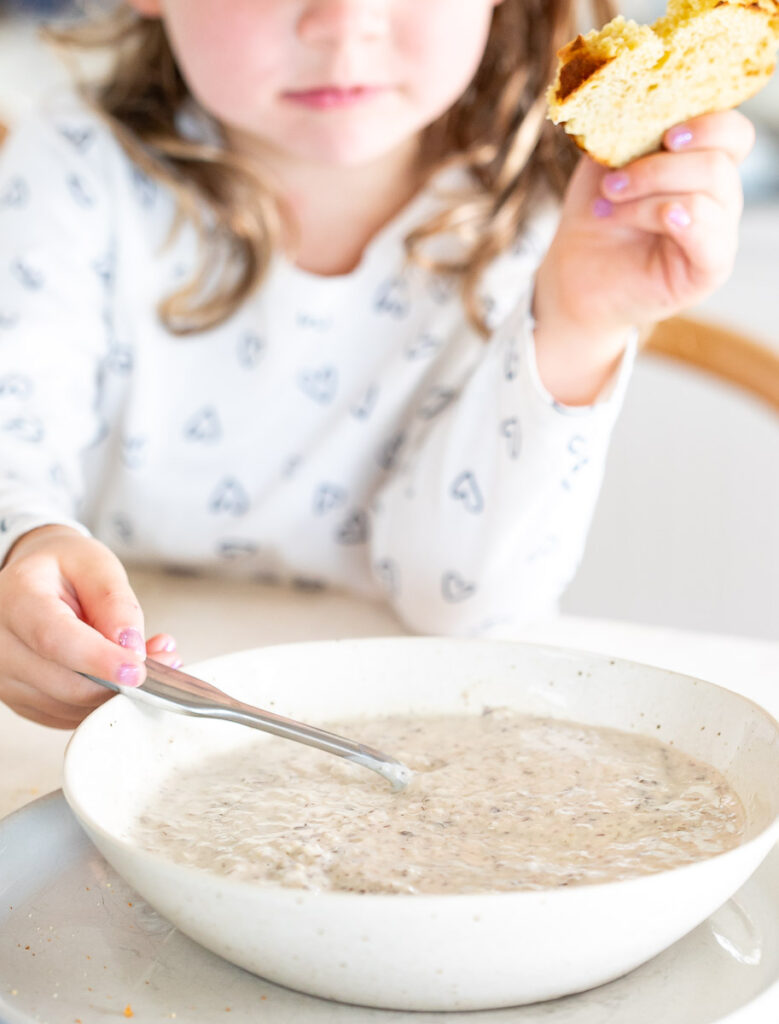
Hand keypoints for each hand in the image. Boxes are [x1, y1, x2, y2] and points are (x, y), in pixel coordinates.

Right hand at [0, 526, 179, 727]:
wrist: (35, 581)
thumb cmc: (63, 568)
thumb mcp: (95, 564)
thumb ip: (115, 601)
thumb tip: (130, 645)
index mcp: (16, 599)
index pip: (54, 639)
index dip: (100, 660)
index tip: (138, 670)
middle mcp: (1, 644)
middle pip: (66, 683)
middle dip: (123, 679)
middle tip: (167, 659)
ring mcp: (6, 678)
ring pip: (71, 706)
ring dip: (118, 691)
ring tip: (149, 658)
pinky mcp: (21, 701)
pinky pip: (69, 715)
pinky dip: (104, 701)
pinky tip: (121, 673)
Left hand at [533, 110, 754, 403]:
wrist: (572, 274)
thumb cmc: (595, 214)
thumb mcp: (608, 159)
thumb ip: (631, 125)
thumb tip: (640, 87)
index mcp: (701, 164)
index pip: (732, 133)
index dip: (708, 122)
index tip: (664, 133)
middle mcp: (718, 198)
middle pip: (719, 160)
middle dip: (660, 165)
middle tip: (613, 182)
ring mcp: (716, 235)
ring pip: (709, 192)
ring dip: (651, 194)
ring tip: (608, 206)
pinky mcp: (708, 271)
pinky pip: (711, 235)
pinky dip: (680, 218)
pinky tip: (660, 218)